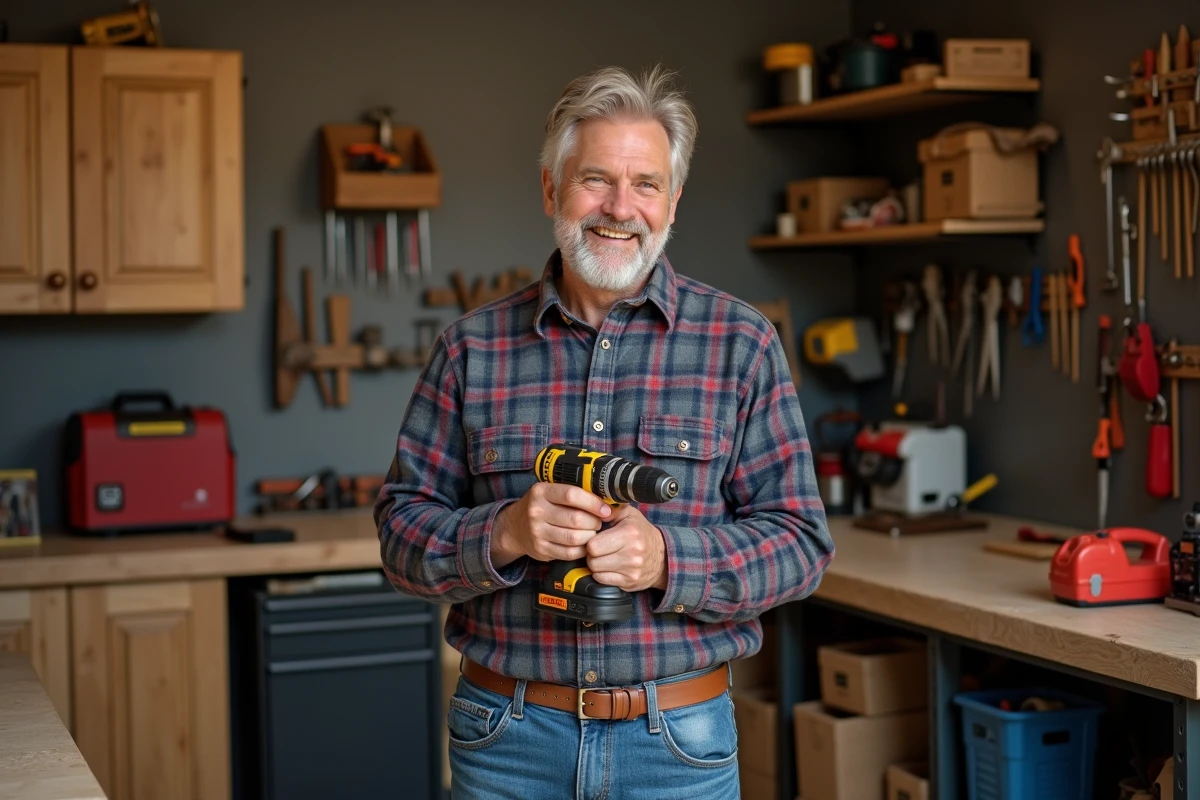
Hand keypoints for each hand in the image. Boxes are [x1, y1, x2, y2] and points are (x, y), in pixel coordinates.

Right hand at [492, 482, 611, 568]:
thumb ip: (574, 492)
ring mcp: (537, 532)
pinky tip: (584, 544)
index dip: (593, 503)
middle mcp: (536, 511)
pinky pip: (569, 553)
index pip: (571, 495)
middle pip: (575, 519)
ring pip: (574, 538)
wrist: (515, 527)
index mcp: (541, 491)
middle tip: (599, 522)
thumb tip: (607, 499)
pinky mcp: (541, 549)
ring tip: (592, 532)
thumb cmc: (542, 506)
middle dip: (594, 522)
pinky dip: (582, 550)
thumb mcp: (551, 492)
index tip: (605, 509)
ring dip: (590, 536)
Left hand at [585, 504, 667, 591]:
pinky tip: (610, 566)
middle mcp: (632, 552)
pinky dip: (602, 574)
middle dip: (591, 554)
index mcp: (629, 532)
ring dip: (596, 564)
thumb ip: (610, 509)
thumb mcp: (628, 514)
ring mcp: (632, 569)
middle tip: (598, 549)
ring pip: (596, 571)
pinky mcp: (630, 581)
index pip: (593, 545)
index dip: (590, 541)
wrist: (661, 556)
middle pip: (592, 560)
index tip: (595, 538)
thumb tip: (593, 509)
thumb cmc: (640, 532)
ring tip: (604, 556)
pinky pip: (602, 580)